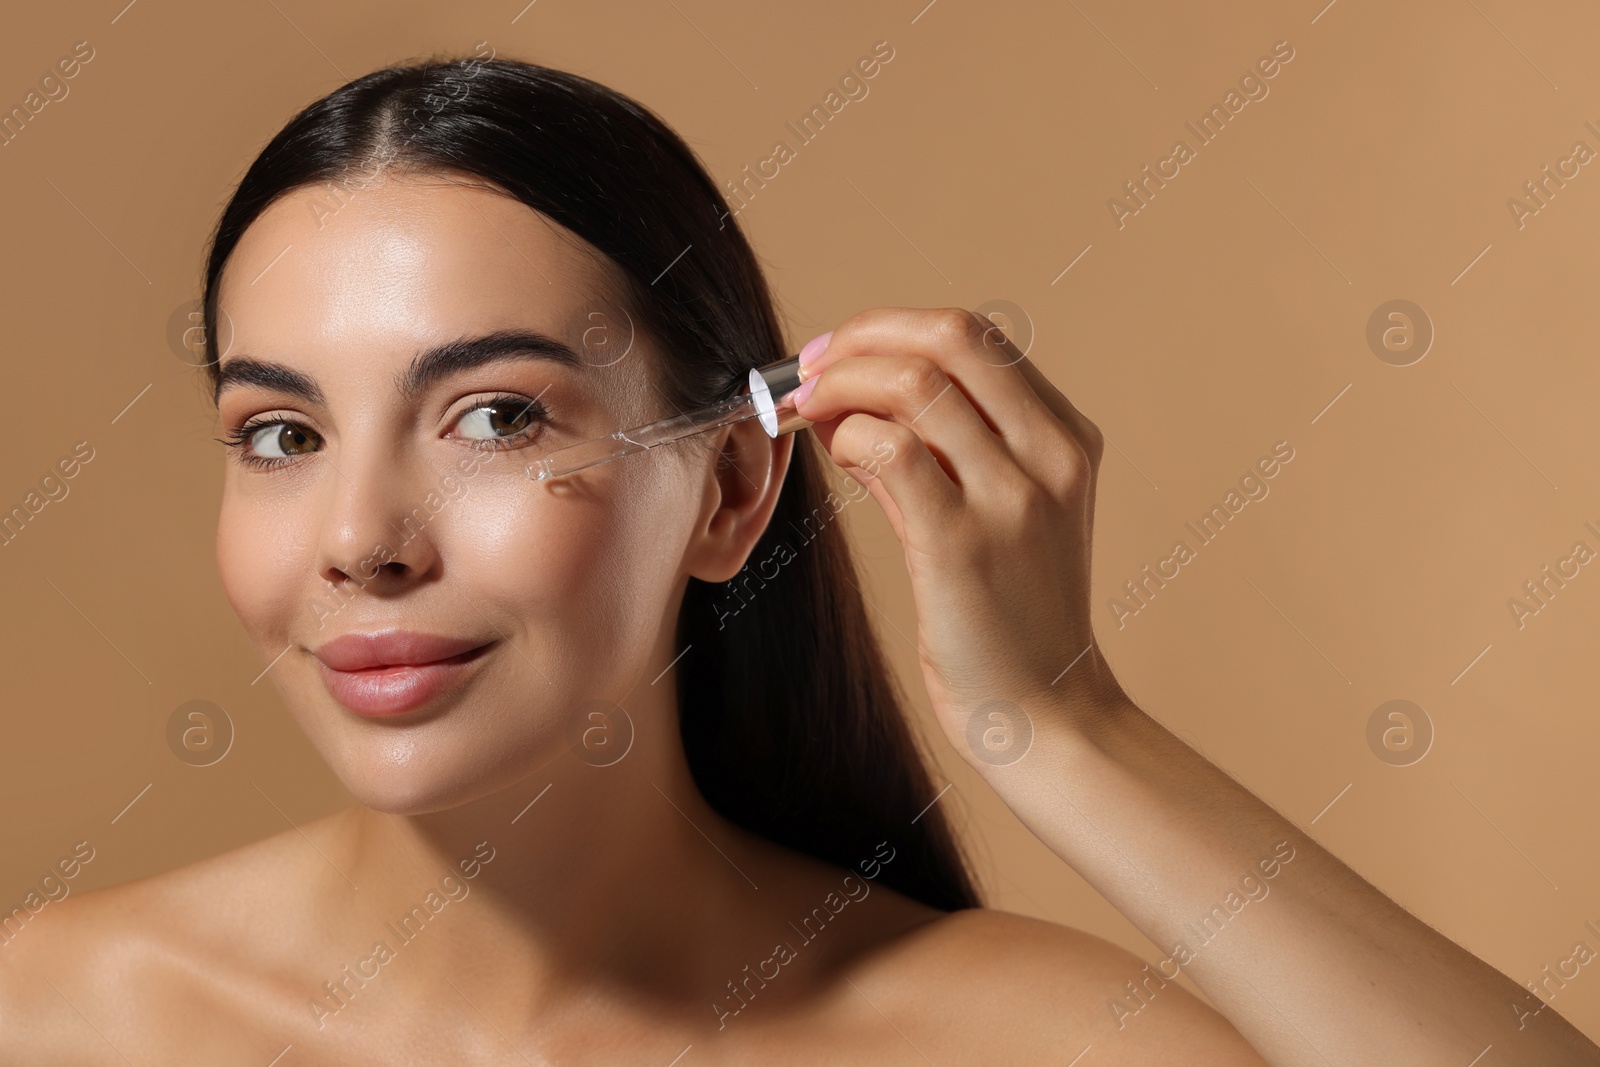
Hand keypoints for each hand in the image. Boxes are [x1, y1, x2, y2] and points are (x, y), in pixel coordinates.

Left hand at [790, 307, 1126, 766]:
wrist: (1044, 714)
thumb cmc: (1010, 620)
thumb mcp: (992, 517)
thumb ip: (935, 456)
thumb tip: (852, 406)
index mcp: (1065, 438)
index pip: (975, 337)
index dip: (892, 328)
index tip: (836, 353)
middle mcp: (1051, 456)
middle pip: (951, 337)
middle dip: (861, 336)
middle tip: (807, 368)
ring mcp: (1013, 499)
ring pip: (916, 384)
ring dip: (841, 384)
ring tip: (807, 411)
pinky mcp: (963, 546)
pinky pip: (895, 452)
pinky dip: (850, 438)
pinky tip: (838, 456)